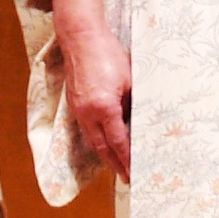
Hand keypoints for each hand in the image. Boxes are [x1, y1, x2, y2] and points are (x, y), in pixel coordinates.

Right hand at [49, 0, 135, 183]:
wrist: (81, 38)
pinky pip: (86, 130)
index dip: (128, 160)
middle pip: (103, 148)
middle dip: (116, 165)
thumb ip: (135, 102)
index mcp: (104, 108)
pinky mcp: (73, 104)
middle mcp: (88, 113)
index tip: (137, 173)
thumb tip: (145, 121)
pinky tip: (104, 144)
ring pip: (92, 140)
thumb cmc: (109, 54)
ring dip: (106, 155)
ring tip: (118, 167)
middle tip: (128, 179)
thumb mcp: (130, 79)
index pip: (119, 142)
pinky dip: (96, 141)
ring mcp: (78, 110)